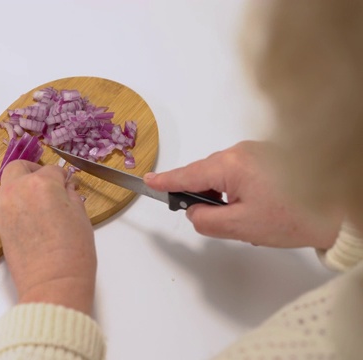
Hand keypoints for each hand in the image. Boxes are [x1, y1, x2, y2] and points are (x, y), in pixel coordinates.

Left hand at [0, 160, 96, 313]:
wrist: (53, 284)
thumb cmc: (73, 253)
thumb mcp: (81, 217)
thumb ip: (71, 196)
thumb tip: (66, 189)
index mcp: (42, 184)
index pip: (52, 170)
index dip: (62, 178)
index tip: (67, 186)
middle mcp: (18, 191)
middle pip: (19, 167)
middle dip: (33, 171)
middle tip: (48, 183)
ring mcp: (4, 208)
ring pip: (8, 185)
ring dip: (21, 186)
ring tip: (39, 202)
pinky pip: (5, 205)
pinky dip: (15, 205)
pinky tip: (31, 218)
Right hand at [144, 141, 340, 248]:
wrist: (339, 212)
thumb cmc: (295, 217)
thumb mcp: (242, 227)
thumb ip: (206, 220)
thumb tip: (193, 213)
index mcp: (231, 165)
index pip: (188, 174)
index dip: (166, 181)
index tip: (149, 181)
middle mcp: (242, 151)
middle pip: (207, 174)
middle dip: (206, 198)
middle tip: (217, 221)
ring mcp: (258, 151)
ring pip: (226, 175)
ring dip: (228, 196)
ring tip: (249, 220)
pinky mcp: (271, 156)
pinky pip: (243, 172)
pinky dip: (243, 190)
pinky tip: (260, 209)